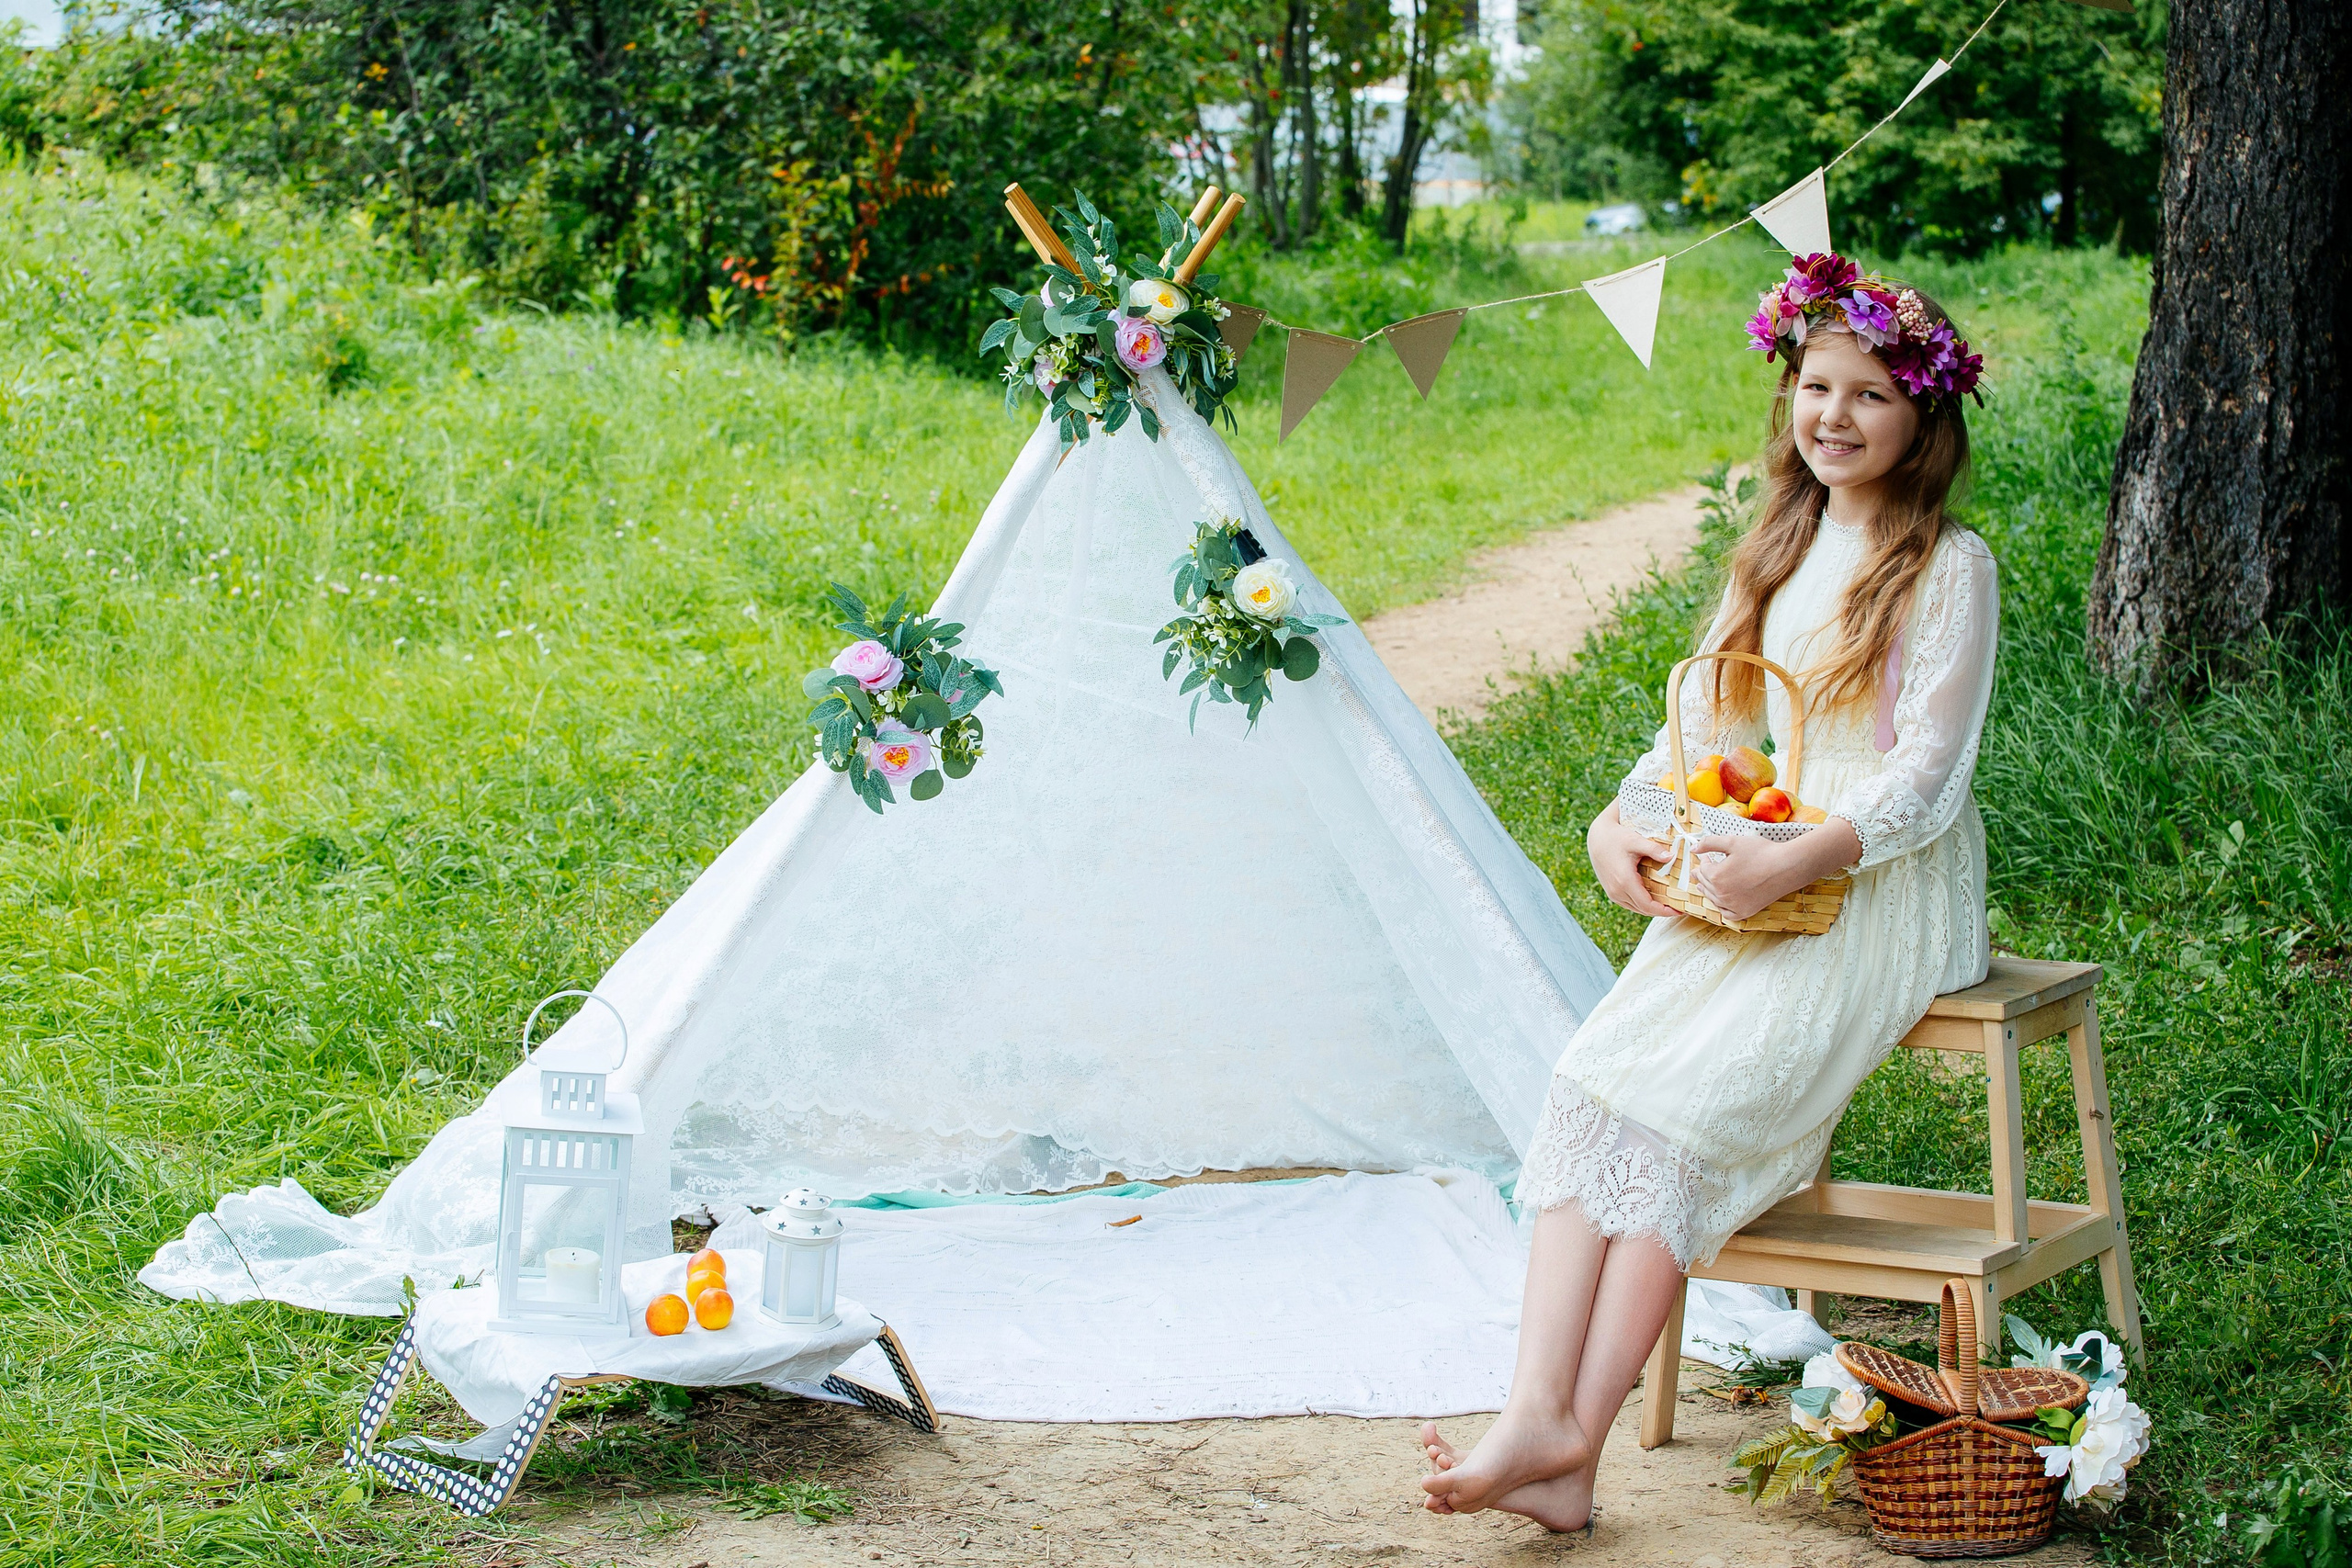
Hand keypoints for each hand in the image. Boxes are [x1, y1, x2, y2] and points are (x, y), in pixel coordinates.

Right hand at [1587, 803, 1678, 918]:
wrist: (1597, 838)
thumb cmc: (1617, 838)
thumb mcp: (1636, 841)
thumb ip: (1654, 850)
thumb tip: (1672, 857)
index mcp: (1625, 881)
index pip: (1648, 905)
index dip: (1664, 911)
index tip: (1678, 910)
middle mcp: (1617, 891)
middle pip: (1643, 910)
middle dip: (1661, 911)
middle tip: (1677, 908)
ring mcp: (1613, 893)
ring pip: (1636, 909)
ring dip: (1651, 909)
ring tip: (1667, 905)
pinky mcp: (1611, 891)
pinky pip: (1629, 904)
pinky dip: (1642, 905)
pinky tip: (1652, 900)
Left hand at [1692, 818, 1862, 920]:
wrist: (1786, 867)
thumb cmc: (1762, 853)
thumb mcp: (1732, 841)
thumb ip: (1709, 843)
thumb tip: (1693, 848)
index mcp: (1716, 877)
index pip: (1702, 869)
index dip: (1704, 861)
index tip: (1707, 856)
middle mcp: (1722, 894)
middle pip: (1705, 884)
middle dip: (1703, 875)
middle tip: (1701, 870)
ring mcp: (1733, 906)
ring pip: (1713, 899)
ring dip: (1708, 890)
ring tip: (1703, 886)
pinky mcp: (1745, 912)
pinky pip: (1726, 913)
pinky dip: (1721, 907)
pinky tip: (1720, 902)